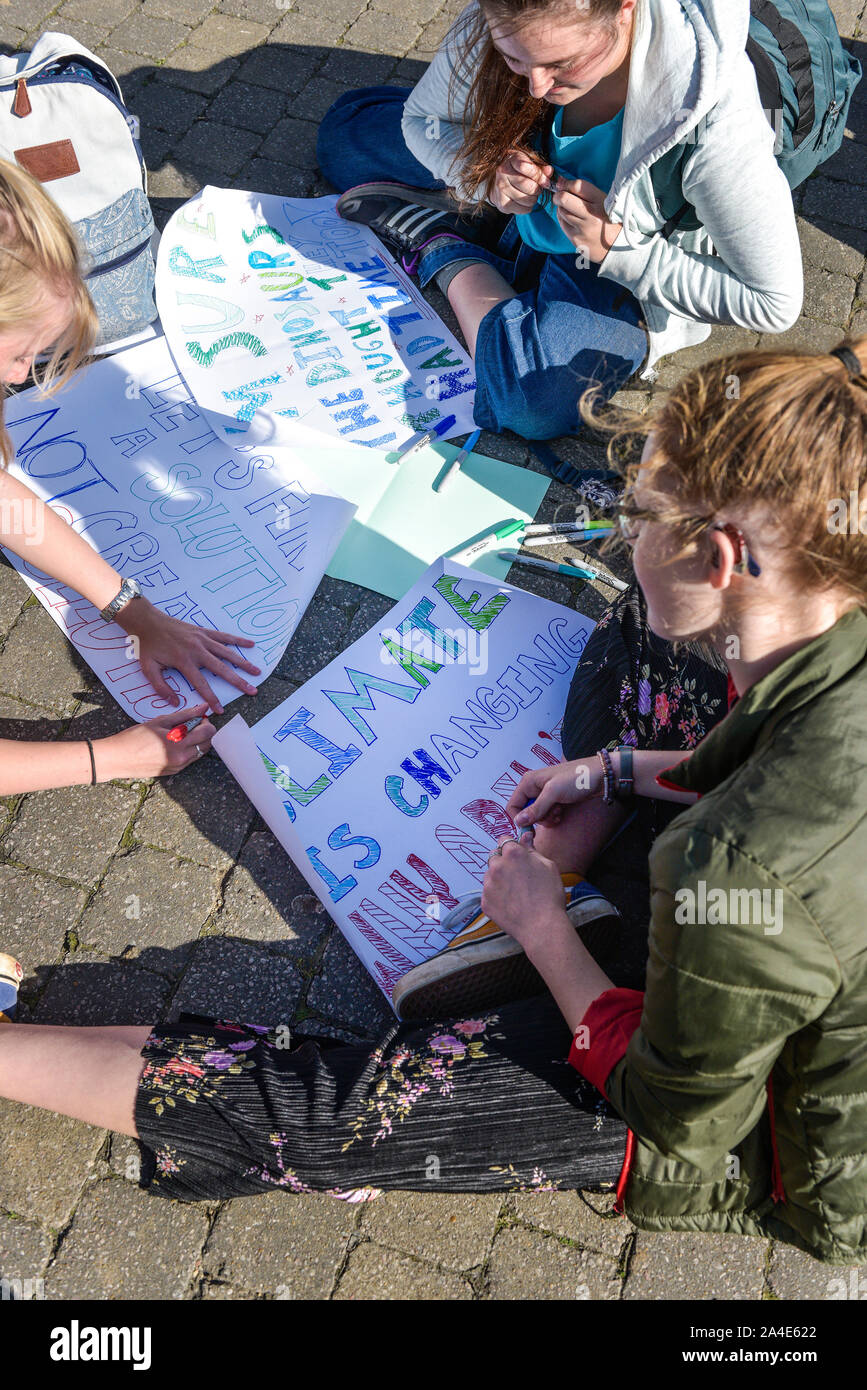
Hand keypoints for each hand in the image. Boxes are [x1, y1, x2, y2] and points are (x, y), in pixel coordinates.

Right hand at [96, 704, 216, 779]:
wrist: (117, 758)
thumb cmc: (135, 737)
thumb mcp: (159, 722)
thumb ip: (184, 715)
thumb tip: (202, 707)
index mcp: (179, 744)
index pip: (208, 733)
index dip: (206, 722)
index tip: (199, 717)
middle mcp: (182, 758)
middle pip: (207, 744)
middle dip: (204, 732)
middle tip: (191, 724)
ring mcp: (178, 767)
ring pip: (200, 753)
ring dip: (197, 742)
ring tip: (181, 733)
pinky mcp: (173, 772)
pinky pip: (190, 759)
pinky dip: (188, 750)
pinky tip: (174, 743)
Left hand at [117, 597, 259, 713]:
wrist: (148, 621)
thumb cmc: (148, 646)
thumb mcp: (148, 668)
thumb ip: (161, 687)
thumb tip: (175, 702)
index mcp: (184, 661)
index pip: (201, 684)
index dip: (211, 697)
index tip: (220, 709)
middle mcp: (197, 650)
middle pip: (222, 669)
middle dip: (238, 681)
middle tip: (252, 691)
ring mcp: (203, 640)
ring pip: (227, 653)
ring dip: (243, 663)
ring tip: (256, 672)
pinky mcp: (204, 632)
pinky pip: (224, 636)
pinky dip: (238, 640)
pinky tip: (251, 644)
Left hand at [481, 837, 570, 957]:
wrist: (542, 927)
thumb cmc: (550, 895)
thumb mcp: (548, 866)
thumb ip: (532, 849)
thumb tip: (525, 835)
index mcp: (512, 854)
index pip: (504, 840)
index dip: (512, 846)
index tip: (517, 854)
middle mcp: (496, 866)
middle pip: (494, 856)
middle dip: (503, 862)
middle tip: (518, 875)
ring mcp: (488, 885)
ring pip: (490, 875)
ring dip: (499, 879)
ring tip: (516, 892)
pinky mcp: (485, 902)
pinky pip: (488, 893)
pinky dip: (497, 896)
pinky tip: (512, 903)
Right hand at [491, 151, 552, 214]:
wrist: (495, 181)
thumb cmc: (515, 170)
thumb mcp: (527, 163)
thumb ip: (539, 167)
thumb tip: (549, 171)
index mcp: (510, 161)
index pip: (528, 168)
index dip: (540, 176)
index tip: (545, 180)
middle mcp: (503, 175)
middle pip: (530, 187)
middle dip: (538, 189)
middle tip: (536, 188)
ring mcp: (501, 191)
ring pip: (528, 200)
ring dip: (533, 199)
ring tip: (529, 194)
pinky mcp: (502, 205)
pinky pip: (524, 209)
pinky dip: (527, 207)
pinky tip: (523, 201)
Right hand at [506, 758, 601, 828]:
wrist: (601, 777)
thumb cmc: (577, 779)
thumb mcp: (554, 793)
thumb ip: (536, 808)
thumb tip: (518, 822)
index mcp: (528, 781)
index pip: (513, 805)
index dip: (519, 818)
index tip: (531, 829)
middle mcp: (534, 787)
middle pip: (525, 812)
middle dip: (538, 818)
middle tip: (552, 815)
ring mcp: (545, 793)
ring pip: (537, 815)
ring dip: (547, 818)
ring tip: (559, 811)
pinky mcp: (555, 799)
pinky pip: (547, 813)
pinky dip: (553, 816)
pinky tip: (562, 811)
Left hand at [551, 177, 621, 262]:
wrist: (617, 247)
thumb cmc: (609, 220)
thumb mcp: (604, 202)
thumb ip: (584, 192)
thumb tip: (561, 182)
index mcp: (601, 202)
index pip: (578, 186)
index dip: (567, 184)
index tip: (565, 186)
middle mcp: (592, 215)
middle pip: (564, 199)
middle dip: (558, 196)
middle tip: (559, 197)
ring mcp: (583, 229)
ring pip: (561, 212)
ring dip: (562, 209)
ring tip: (570, 211)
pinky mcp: (576, 240)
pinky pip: (562, 224)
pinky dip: (563, 219)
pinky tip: (571, 221)